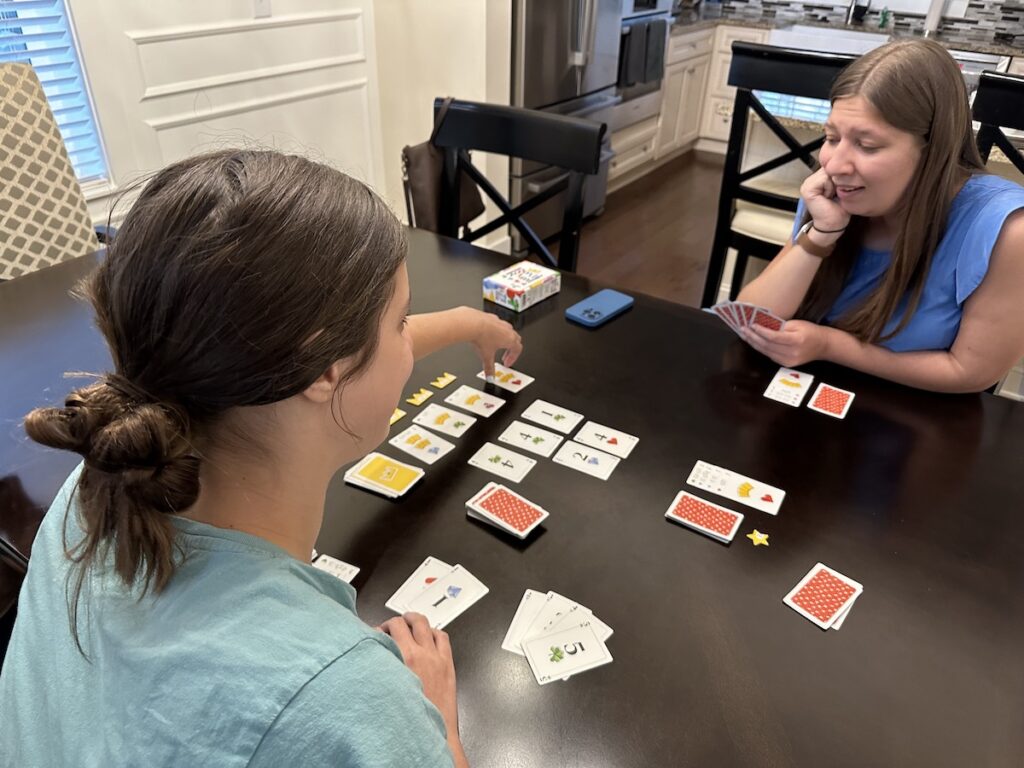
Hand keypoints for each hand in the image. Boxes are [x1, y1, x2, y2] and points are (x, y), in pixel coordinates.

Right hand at [381, 613, 460, 734]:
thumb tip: (377, 655)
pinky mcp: (447, 663)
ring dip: (416, 621)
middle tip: (392, 625)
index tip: (376, 633)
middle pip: (407, 622)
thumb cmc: (408, 715)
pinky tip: (430, 636)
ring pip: (426, 624)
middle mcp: (420, 654)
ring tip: (410, 622)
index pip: (390, 628)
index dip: (380, 628)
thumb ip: (383, 665)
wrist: (431, 729)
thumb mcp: (388, 686)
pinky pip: (443, 638)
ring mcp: (436, 657)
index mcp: (403, 658)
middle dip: (397, 621)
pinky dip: (435, 632)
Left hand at [466, 307, 521, 376]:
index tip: (507, 363)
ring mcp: (500, 322)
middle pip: (515, 339)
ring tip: (495, 346)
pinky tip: (486, 336)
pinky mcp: (491, 317)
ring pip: (507, 331)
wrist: (471, 323)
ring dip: (504, 339)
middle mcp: (507, 329)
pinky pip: (497, 325)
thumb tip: (490, 377)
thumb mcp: (486, 356)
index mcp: (510, 339)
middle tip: (504, 356)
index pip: (517, 349)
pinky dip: (495, 331)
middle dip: (511, 349)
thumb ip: (489, 368)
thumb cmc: (482, 337)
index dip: (513, 358)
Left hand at [739, 319, 830, 367]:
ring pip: (766, 352)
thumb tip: (763, 325)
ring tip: (744, 335)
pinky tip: (753, 341)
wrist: (822, 346)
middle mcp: (792, 353)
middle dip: (753, 337)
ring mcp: (788, 361)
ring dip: (754, 343)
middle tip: (742, 329)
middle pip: (767, 346)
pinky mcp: (786, 364)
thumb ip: (781, 326)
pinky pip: (770, 355)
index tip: (751, 325)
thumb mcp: (798, 324)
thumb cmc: (810, 331)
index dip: (761, 331)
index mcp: (796, 341)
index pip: (774, 337)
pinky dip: (761, 348)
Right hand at [800, 168, 850, 236]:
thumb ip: (841, 176)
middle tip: (837, 194)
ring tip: (833, 196)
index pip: (833, 165)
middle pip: (830, 167)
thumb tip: (846, 164)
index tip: (842, 189)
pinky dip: (830, 188)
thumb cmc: (839, 210)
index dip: (841, 174)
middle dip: (838, 178)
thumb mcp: (843, 188)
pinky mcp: (807, 189)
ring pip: (828, 172)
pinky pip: (824, 179)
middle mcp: (811, 179)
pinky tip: (828, 197)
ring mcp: (807, 184)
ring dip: (835, 183)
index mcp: (819, 179)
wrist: (832, 226)